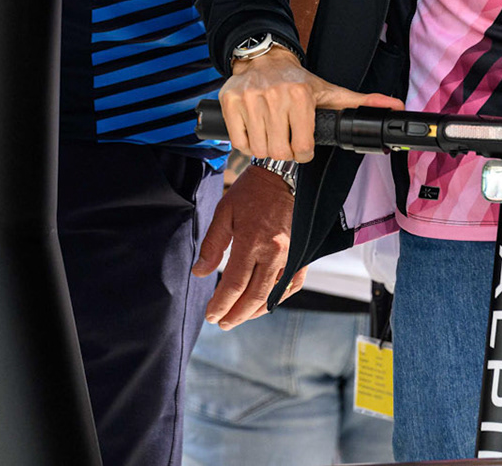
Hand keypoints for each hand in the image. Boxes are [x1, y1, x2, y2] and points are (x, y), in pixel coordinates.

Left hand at [193, 165, 298, 327]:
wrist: (283, 177)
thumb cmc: (250, 193)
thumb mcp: (224, 212)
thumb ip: (212, 245)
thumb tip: (199, 273)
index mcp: (252, 242)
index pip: (234, 284)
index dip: (221, 303)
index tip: (210, 314)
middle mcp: (274, 253)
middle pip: (254, 296)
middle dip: (236, 314)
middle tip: (221, 323)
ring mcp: (291, 256)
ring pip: (273, 295)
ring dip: (254, 311)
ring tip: (238, 317)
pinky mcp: (302, 254)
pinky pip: (292, 286)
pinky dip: (277, 299)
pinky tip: (264, 304)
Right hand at [220, 47, 402, 161]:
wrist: (262, 58)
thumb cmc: (296, 80)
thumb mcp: (329, 91)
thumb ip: (360, 102)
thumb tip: (395, 106)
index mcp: (301, 95)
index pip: (303, 148)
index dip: (304, 152)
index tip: (302, 144)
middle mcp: (274, 96)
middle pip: (279, 152)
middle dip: (284, 152)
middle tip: (285, 140)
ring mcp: (250, 99)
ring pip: (258, 149)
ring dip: (264, 148)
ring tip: (270, 134)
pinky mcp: (230, 102)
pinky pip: (238, 141)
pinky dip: (245, 142)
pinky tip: (254, 131)